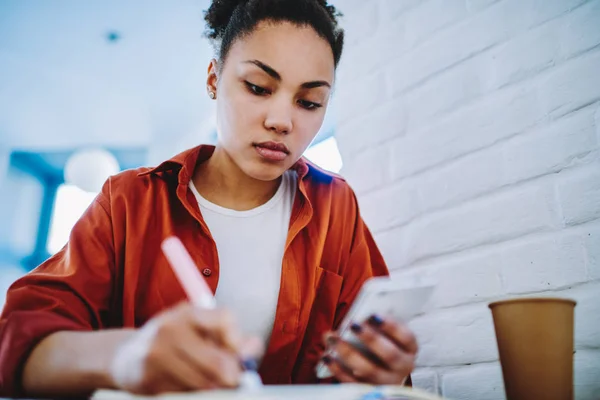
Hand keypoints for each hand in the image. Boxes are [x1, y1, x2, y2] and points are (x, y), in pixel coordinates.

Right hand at [109, 302, 262, 393]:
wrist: (128, 356)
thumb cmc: (177, 342)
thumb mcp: (201, 330)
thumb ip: (231, 338)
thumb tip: (251, 350)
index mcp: (188, 312)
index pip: (225, 318)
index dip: (237, 339)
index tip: (237, 353)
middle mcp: (170, 327)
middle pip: (217, 361)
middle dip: (231, 375)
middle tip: (235, 381)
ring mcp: (156, 353)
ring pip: (203, 383)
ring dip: (212, 388)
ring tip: (210, 384)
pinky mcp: (147, 378)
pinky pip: (183, 393)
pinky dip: (191, 393)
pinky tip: (185, 386)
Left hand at [321, 314, 416, 384]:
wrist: (383, 369)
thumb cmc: (382, 341)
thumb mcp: (386, 331)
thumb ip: (378, 323)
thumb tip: (362, 313)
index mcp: (409, 349)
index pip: (406, 337)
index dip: (391, 326)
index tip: (373, 314)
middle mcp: (402, 367)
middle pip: (389, 355)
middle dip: (370, 338)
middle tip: (352, 324)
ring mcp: (386, 382)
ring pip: (368, 370)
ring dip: (348, 352)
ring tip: (332, 337)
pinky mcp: (368, 390)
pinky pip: (352, 382)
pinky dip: (337, 369)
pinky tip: (327, 356)